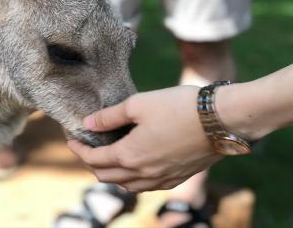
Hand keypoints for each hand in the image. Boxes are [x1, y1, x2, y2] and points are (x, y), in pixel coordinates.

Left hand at [68, 86, 222, 191]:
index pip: (94, 159)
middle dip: (91, 163)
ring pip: (126, 186)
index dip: (79, 150)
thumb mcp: (137, 105)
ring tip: (106, 158)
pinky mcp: (177, 179)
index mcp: (129, 155)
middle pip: (106, 176)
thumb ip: (109, 116)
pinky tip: (134, 168)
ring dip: (111, 174)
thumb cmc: (178, 107)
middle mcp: (143, 173)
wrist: (221, 119)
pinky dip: (132, 180)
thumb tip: (88, 123)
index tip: (71, 140)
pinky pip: (146, 187)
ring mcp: (161, 179)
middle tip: (85, 148)